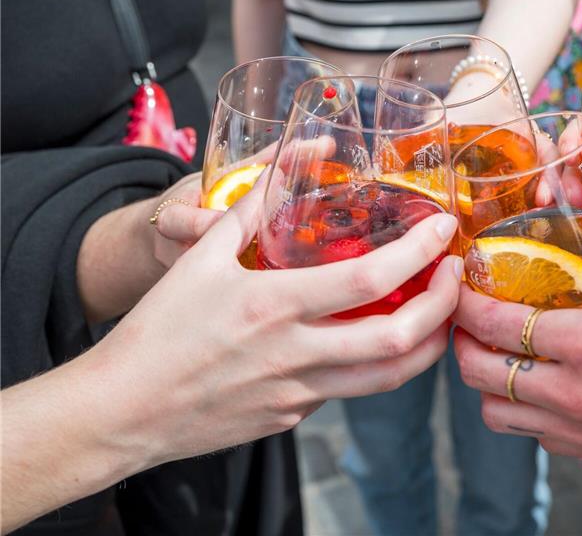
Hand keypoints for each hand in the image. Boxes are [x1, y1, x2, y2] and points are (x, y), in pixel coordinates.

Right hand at [82, 172, 461, 466]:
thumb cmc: (156, 332)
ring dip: (427, 345)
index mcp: (274, 306)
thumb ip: (250, 212)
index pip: (372, 278)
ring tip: (437, 315)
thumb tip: (287, 170)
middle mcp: (296, 354)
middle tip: (455, 277)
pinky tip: (367, 338)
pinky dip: (371, 363)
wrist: (120, 412)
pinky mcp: (291, 417)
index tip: (444, 232)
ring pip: (389, 378)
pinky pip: (346, 389)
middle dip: (445, 308)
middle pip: (401, 340)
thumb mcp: (200, 260)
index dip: (421, 253)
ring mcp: (298, 394)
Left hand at [452, 247, 581, 503]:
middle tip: (470, 320)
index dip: (467, 302)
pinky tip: (543, 389)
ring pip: (495, 414)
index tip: (463, 285)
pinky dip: (522, 412)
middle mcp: (572, 392)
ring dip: (486, 383)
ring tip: (499, 356)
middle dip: (462, 343)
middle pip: (479, 372)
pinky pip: (534, 436)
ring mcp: (580, 429)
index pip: (497, 323)